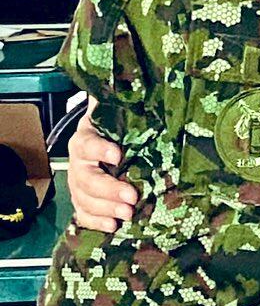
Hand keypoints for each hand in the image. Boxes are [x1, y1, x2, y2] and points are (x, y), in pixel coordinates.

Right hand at [64, 107, 137, 231]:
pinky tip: (112, 226)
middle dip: (107, 188)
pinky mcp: (84, 201)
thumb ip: (124, 99)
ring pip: (83, 198)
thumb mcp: (122, 111)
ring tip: (127, 214)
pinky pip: (83, 214)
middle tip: (132, 195)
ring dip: (105, 208)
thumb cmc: (120, 127)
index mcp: (87, 138)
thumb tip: (134, 79)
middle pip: (85, 178)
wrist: (111, 141)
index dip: (99, 150)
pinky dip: (95, 222)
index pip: (87, 143)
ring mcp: (79, 183)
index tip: (118, 155)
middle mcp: (79, 162)